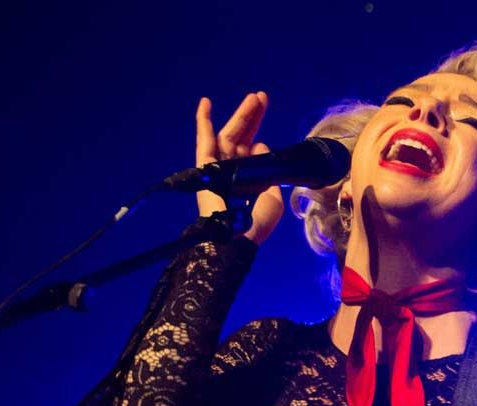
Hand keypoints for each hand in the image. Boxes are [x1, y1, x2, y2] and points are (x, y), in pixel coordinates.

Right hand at [195, 91, 284, 244]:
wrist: (239, 238)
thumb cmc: (256, 224)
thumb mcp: (273, 196)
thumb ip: (270, 172)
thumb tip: (261, 147)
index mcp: (247, 179)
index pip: (252, 150)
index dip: (259, 136)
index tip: (266, 130)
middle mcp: (231, 171)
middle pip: (241, 137)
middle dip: (253, 117)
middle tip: (262, 97)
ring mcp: (218, 168)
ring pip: (228, 135)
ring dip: (241, 115)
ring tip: (254, 97)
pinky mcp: (205, 168)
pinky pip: (204, 142)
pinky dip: (203, 123)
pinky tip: (206, 103)